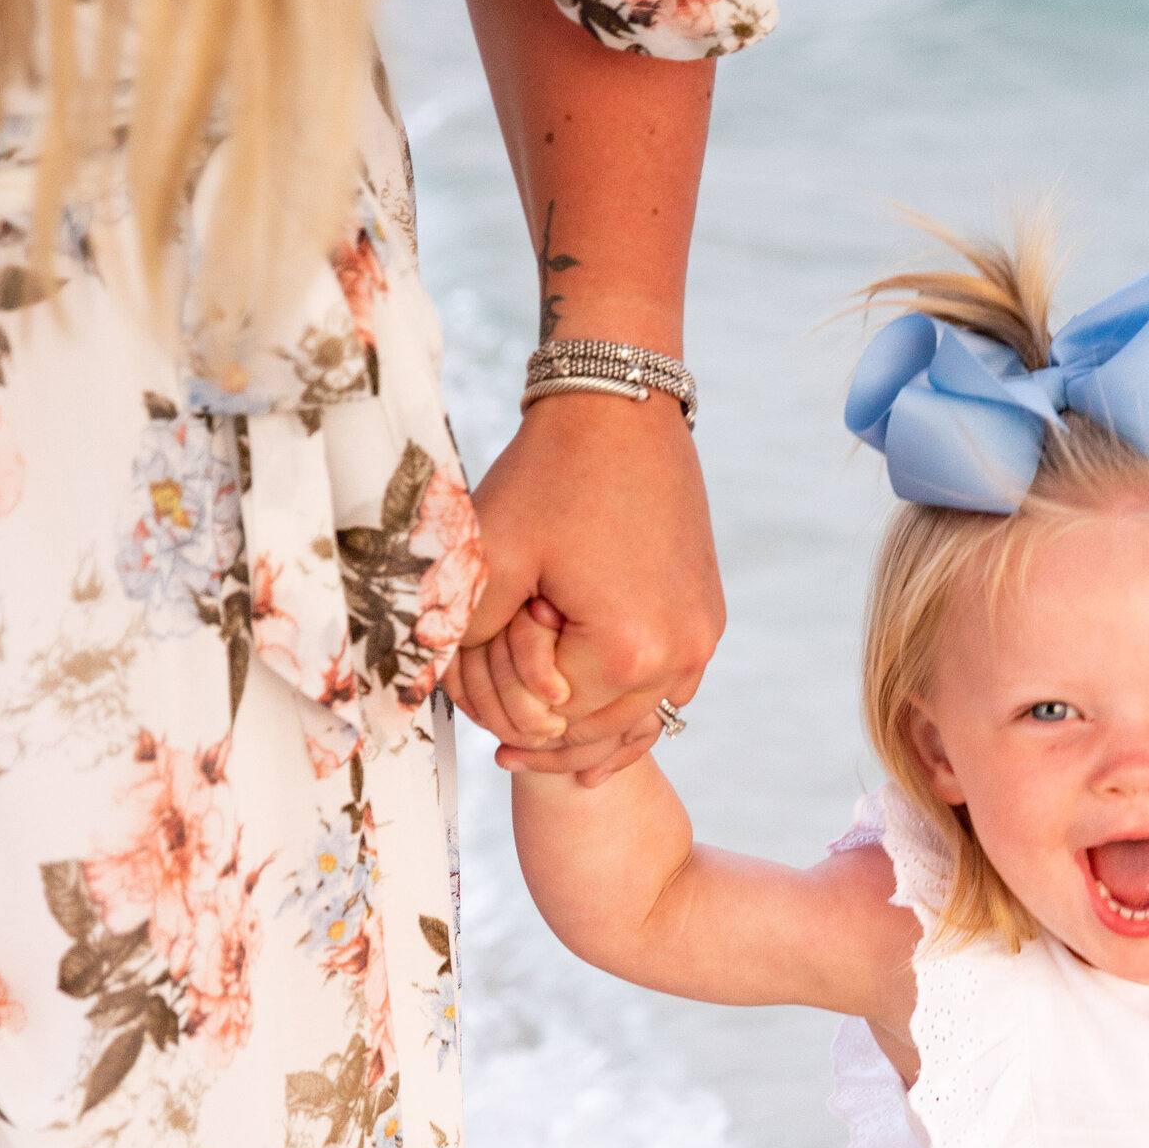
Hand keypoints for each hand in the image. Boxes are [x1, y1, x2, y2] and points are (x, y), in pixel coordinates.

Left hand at [450, 393, 721, 783]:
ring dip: (587, 722)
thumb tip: (442, 686)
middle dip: (546, 731)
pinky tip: (595, 713)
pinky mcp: (706, 617)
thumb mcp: (490, 557)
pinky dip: (628, 700)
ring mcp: (700, 637)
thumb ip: (465, 633)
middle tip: (499, 737)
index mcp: (626, 651)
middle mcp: (678, 655)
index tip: (477, 700)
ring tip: (538, 730)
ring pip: (635, 716)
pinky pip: (667, 686)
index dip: (506, 714)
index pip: (553, 722)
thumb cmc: (550, 476)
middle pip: (597, 730)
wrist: (620, 410)